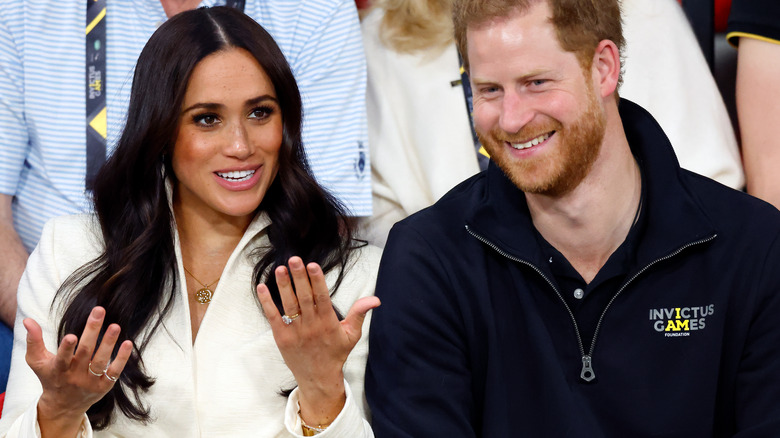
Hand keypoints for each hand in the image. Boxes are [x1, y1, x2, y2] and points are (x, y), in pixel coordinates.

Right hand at [24, 306, 132, 435]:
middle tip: (99, 310)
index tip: (71, 336)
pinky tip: (127, 343)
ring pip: (101, 362)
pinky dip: (121, 359)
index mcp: (58, 369)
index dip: (67, 348)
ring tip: (115, 326)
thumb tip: (27, 320)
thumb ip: (33, 341)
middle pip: (85, 352)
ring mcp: (90, 382)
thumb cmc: (50, 376)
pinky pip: (114, 372)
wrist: (63, 405)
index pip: (62, 358)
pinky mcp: (104, 386)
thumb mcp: (37, 361)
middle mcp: (74, 376)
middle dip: (92, 331)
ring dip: (108, 343)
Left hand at [256, 256, 379, 426]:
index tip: (312, 265)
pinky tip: (262, 288)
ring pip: (289, 305)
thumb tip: (375, 299)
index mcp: (328, 323)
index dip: (317, 281)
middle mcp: (311, 326)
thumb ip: (359, 314)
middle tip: (294, 259)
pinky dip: (267, 302)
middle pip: (304, 297)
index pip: (322, 297)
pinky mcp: (281, 337)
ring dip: (283, 286)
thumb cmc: (336, 353)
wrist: (318, 378)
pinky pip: (273, 317)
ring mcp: (295, 331)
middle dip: (299, 277)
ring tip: (280, 269)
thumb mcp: (352, 334)